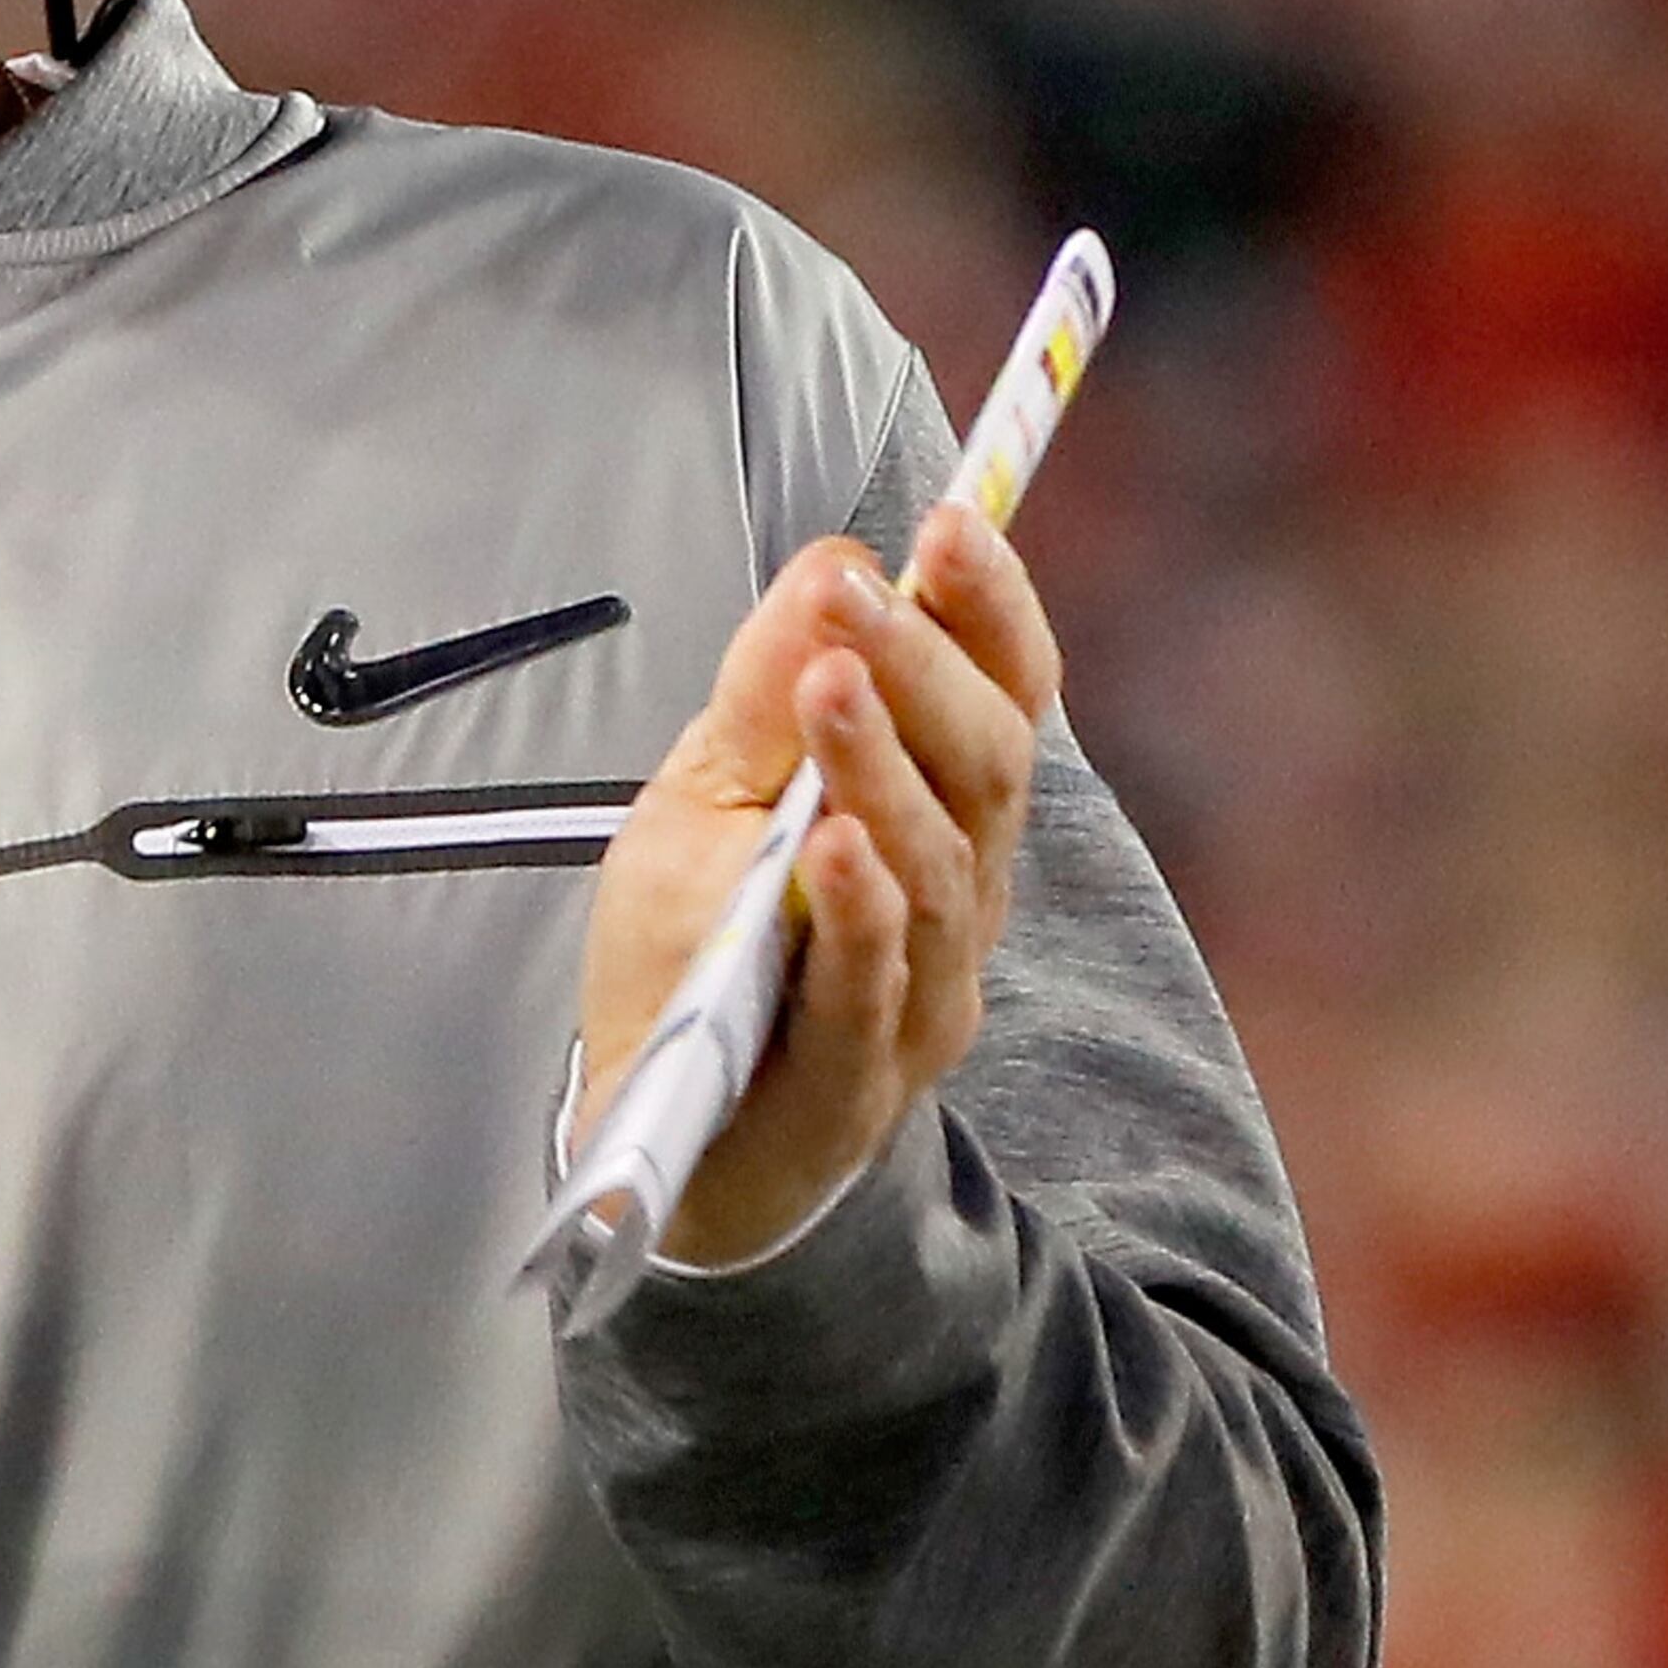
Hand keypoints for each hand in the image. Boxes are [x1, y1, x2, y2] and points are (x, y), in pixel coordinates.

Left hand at [570, 490, 1056, 1267]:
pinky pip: (870, 990)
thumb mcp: (711, 793)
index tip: (952, 524)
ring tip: (834, 689)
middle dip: (930, 670)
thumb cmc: (701, 955)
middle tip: (864, 595)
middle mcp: (957, 904)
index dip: (992, 612)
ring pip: (936, 873)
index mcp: (942, 817)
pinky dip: (856, 911)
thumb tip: (835, 562)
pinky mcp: (851, 1086)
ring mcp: (918, 1001)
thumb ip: (770, 691)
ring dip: (884, 771)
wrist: (663, 1142)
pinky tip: (832, 844)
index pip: (1004, 698)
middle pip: (989, 771)